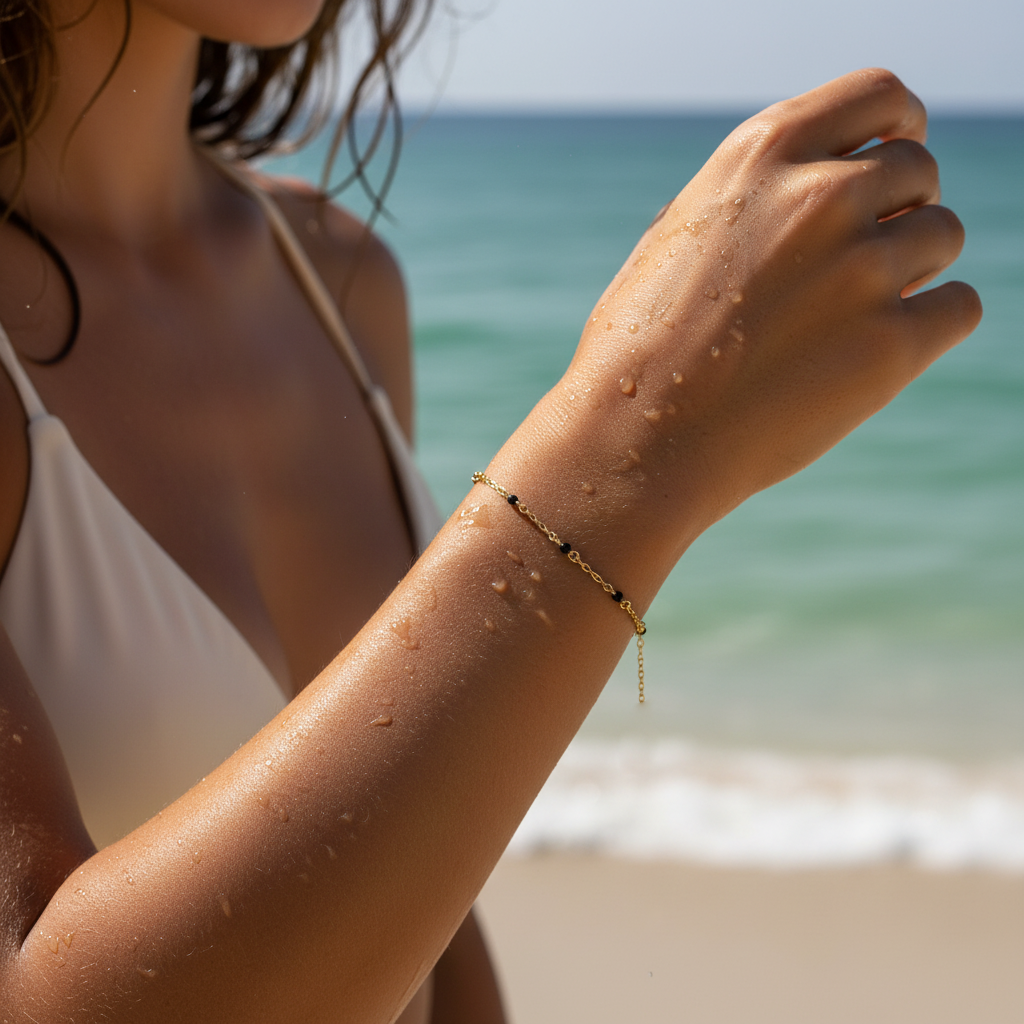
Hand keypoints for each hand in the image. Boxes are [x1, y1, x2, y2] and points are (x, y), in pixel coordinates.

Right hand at [558, 69, 980, 546]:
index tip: (893, 155)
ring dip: (912, 269)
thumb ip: (745, 201)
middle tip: (859, 264)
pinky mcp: (891, 344)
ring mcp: (861, 269)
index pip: (879, 96)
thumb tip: (797, 192)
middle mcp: (820, 196)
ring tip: (853, 315)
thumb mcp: (676, 238)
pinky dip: (931, 324)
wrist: (636, 440)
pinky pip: (959, 306)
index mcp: (761, 155)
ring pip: (943, 235)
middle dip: (899, 211)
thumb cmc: (640, 348)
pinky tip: (881, 349)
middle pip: (917, 171)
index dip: (899, 125)